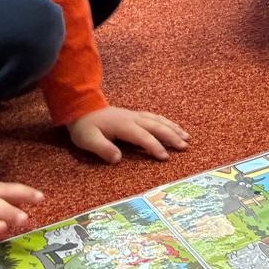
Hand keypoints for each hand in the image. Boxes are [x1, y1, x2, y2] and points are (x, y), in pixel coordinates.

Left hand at [69, 105, 189, 163]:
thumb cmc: (85, 127)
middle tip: (185, 146)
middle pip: (157, 126)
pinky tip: (174, 127)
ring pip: (159, 120)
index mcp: (124, 125)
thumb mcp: (88, 140)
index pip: (143, 136)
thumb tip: (118, 159)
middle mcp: (133, 119)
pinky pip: (156, 117)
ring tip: (187, 136)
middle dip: (172, 136)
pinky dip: (167, 122)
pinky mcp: (135, 115)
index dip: (155, 146)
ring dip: (173, 128)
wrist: (82, 108)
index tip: (165, 157)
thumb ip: (102, 149)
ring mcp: (136, 115)